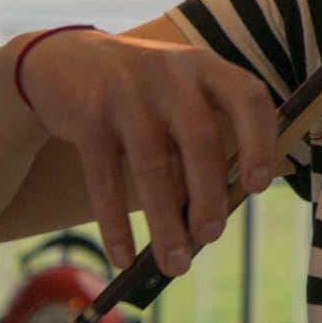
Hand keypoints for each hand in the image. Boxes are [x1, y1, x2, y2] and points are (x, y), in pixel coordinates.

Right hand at [15, 26, 280, 274]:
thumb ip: (198, 140)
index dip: (260, 141)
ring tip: (175, 265)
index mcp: (204, 67)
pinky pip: (105, 179)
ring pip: (152, 167)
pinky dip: (115, 225)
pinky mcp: (88, 115)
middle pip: (200, 139)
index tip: (258, 187)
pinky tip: (123, 256)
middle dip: (209, 196)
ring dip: (166, 223)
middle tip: (210, 237)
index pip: (248, 97)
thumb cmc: (139, 93)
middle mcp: (170, 73)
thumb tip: (212, 214)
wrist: (61, 58)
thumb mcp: (175, 97)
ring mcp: (126, 92)